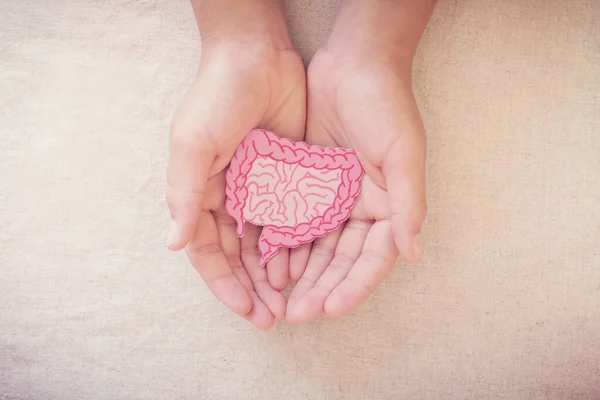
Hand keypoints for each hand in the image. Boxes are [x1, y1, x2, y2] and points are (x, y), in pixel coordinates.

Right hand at [167, 4, 305, 328]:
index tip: (246, 310)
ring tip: (292, 301)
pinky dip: (296, 245)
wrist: (257, 55)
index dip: (225, 284)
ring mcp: (259, 190)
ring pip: (267, 244)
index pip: (210, 252)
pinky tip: (308, 267)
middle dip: (253, 288)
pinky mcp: (288, 178)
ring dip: (276, 274)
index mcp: (200, 194)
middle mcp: (228, 198)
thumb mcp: (193, 144)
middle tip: (273, 316)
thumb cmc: (216, 97)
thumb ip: (184, 195)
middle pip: (239, 256)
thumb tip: (174, 245)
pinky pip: (291, 220)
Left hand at [286, 44, 427, 322]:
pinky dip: (287, 243)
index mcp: (389, 206)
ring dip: (302, 273)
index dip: (354, 285)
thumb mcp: (404, 155)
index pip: (373, 258)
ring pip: (317, 246)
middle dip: (322, 287)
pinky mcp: (309, 183)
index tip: (331, 309)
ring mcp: (335, 197)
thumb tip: (413, 254)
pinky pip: (297, 220)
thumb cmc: (386, 106)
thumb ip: (408, 205)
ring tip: (282, 298)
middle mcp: (363, 208)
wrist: (354, 63)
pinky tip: (272, 262)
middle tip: (298, 313)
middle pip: (342, 259)